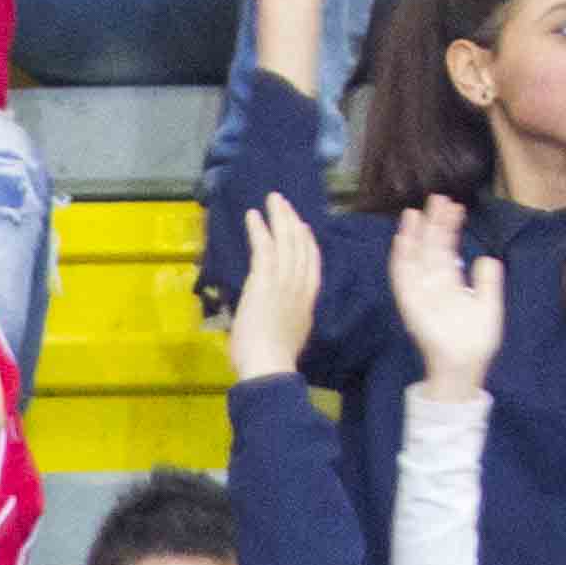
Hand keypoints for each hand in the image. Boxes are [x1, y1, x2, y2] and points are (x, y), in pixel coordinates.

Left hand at [221, 190, 322, 384]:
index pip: (312, 263)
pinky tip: (253, 215)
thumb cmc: (272, 358)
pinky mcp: (264, 279)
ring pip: (285, 240)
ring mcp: (284, 280)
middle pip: (301, 245)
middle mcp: (301, 284)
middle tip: (284, 203)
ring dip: (279, 217)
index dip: (307, 242)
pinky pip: (264, 247)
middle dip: (293, 221)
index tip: (303, 227)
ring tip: (273, 199)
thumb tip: (278, 312)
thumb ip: (287, 316)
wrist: (268, 365)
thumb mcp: (290, 332)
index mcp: (308, 299)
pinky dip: (259, 229)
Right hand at [385, 194, 503, 399]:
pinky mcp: (410, 303)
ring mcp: (420, 292)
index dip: (450, 228)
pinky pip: (402, 278)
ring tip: (416, 211)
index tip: (456, 206)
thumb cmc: (476, 339)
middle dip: (434, 224)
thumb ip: (488, 281)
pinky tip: (404, 238)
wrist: (465, 365)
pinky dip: (401, 257)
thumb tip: (487, 258)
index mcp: (450, 283)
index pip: (447, 249)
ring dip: (414, 235)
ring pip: (414, 257)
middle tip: (439, 197)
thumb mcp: (489, 305)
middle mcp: (432, 284)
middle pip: (431, 248)